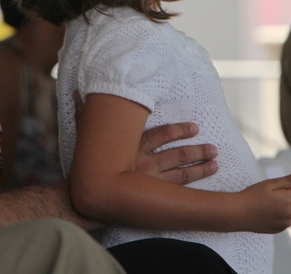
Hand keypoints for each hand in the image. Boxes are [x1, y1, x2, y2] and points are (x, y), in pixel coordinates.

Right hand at [73, 91, 219, 185]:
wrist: (86, 196)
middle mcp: (144, 163)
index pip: (162, 136)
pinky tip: (208, 174)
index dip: (179, 131)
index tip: (194, 127)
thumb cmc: (87, 164)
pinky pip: (177, 188)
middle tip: (213, 147)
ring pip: (181, 173)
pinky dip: (194, 180)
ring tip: (216, 159)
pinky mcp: (152, 195)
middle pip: (176, 155)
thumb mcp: (85, 136)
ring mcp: (150, 181)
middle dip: (196, 150)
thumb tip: (75, 93)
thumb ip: (82, 114)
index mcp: (133, 147)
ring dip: (200, 165)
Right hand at [235, 169, 290, 233]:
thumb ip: (289, 180)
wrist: (238, 213)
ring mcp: (286, 223)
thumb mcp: (271, 184)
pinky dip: (284, 211)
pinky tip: (271, 208)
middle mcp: (290, 213)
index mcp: (289, 200)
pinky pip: (287, 218)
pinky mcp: (280, 228)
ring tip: (276, 198)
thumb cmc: (252, 196)